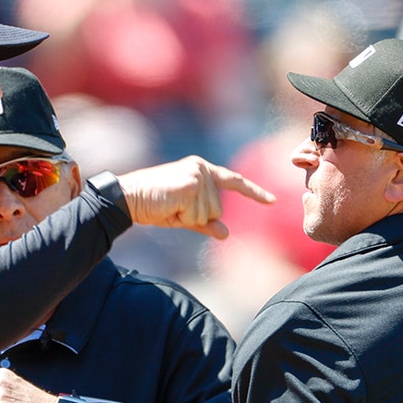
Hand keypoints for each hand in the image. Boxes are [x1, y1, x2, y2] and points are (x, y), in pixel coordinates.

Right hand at [116, 156, 274, 238]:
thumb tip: (226, 234)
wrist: (130, 198)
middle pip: (217, 209)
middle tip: (173, 208)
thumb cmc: (155, 205)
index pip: (234, 181)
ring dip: (188, 217)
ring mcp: (198, 175)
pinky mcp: (191, 184)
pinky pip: (198, 216)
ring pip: (208, 214)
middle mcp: (202, 168)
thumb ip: (206, 223)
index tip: (272, 202)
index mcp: (202, 169)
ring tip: (169, 206)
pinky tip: (169, 206)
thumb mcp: (184, 215)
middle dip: (195, 217)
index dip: (254, 193)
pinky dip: (183, 218)